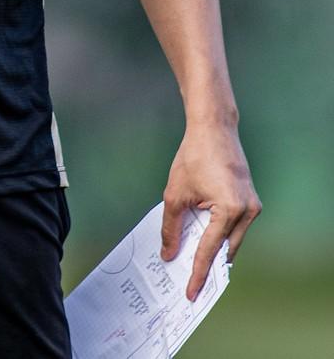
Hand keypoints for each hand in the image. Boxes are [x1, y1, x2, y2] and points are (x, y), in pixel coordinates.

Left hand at [160, 120, 261, 300]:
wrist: (213, 129)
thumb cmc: (193, 157)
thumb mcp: (175, 194)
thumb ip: (171, 227)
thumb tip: (169, 255)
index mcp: (230, 210)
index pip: (210, 250)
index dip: (198, 273)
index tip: (190, 293)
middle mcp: (248, 211)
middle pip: (225, 249)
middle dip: (208, 265)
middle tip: (191, 283)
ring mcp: (252, 206)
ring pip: (232, 240)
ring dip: (214, 249)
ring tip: (194, 264)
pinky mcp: (250, 201)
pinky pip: (235, 227)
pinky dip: (220, 234)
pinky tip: (203, 240)